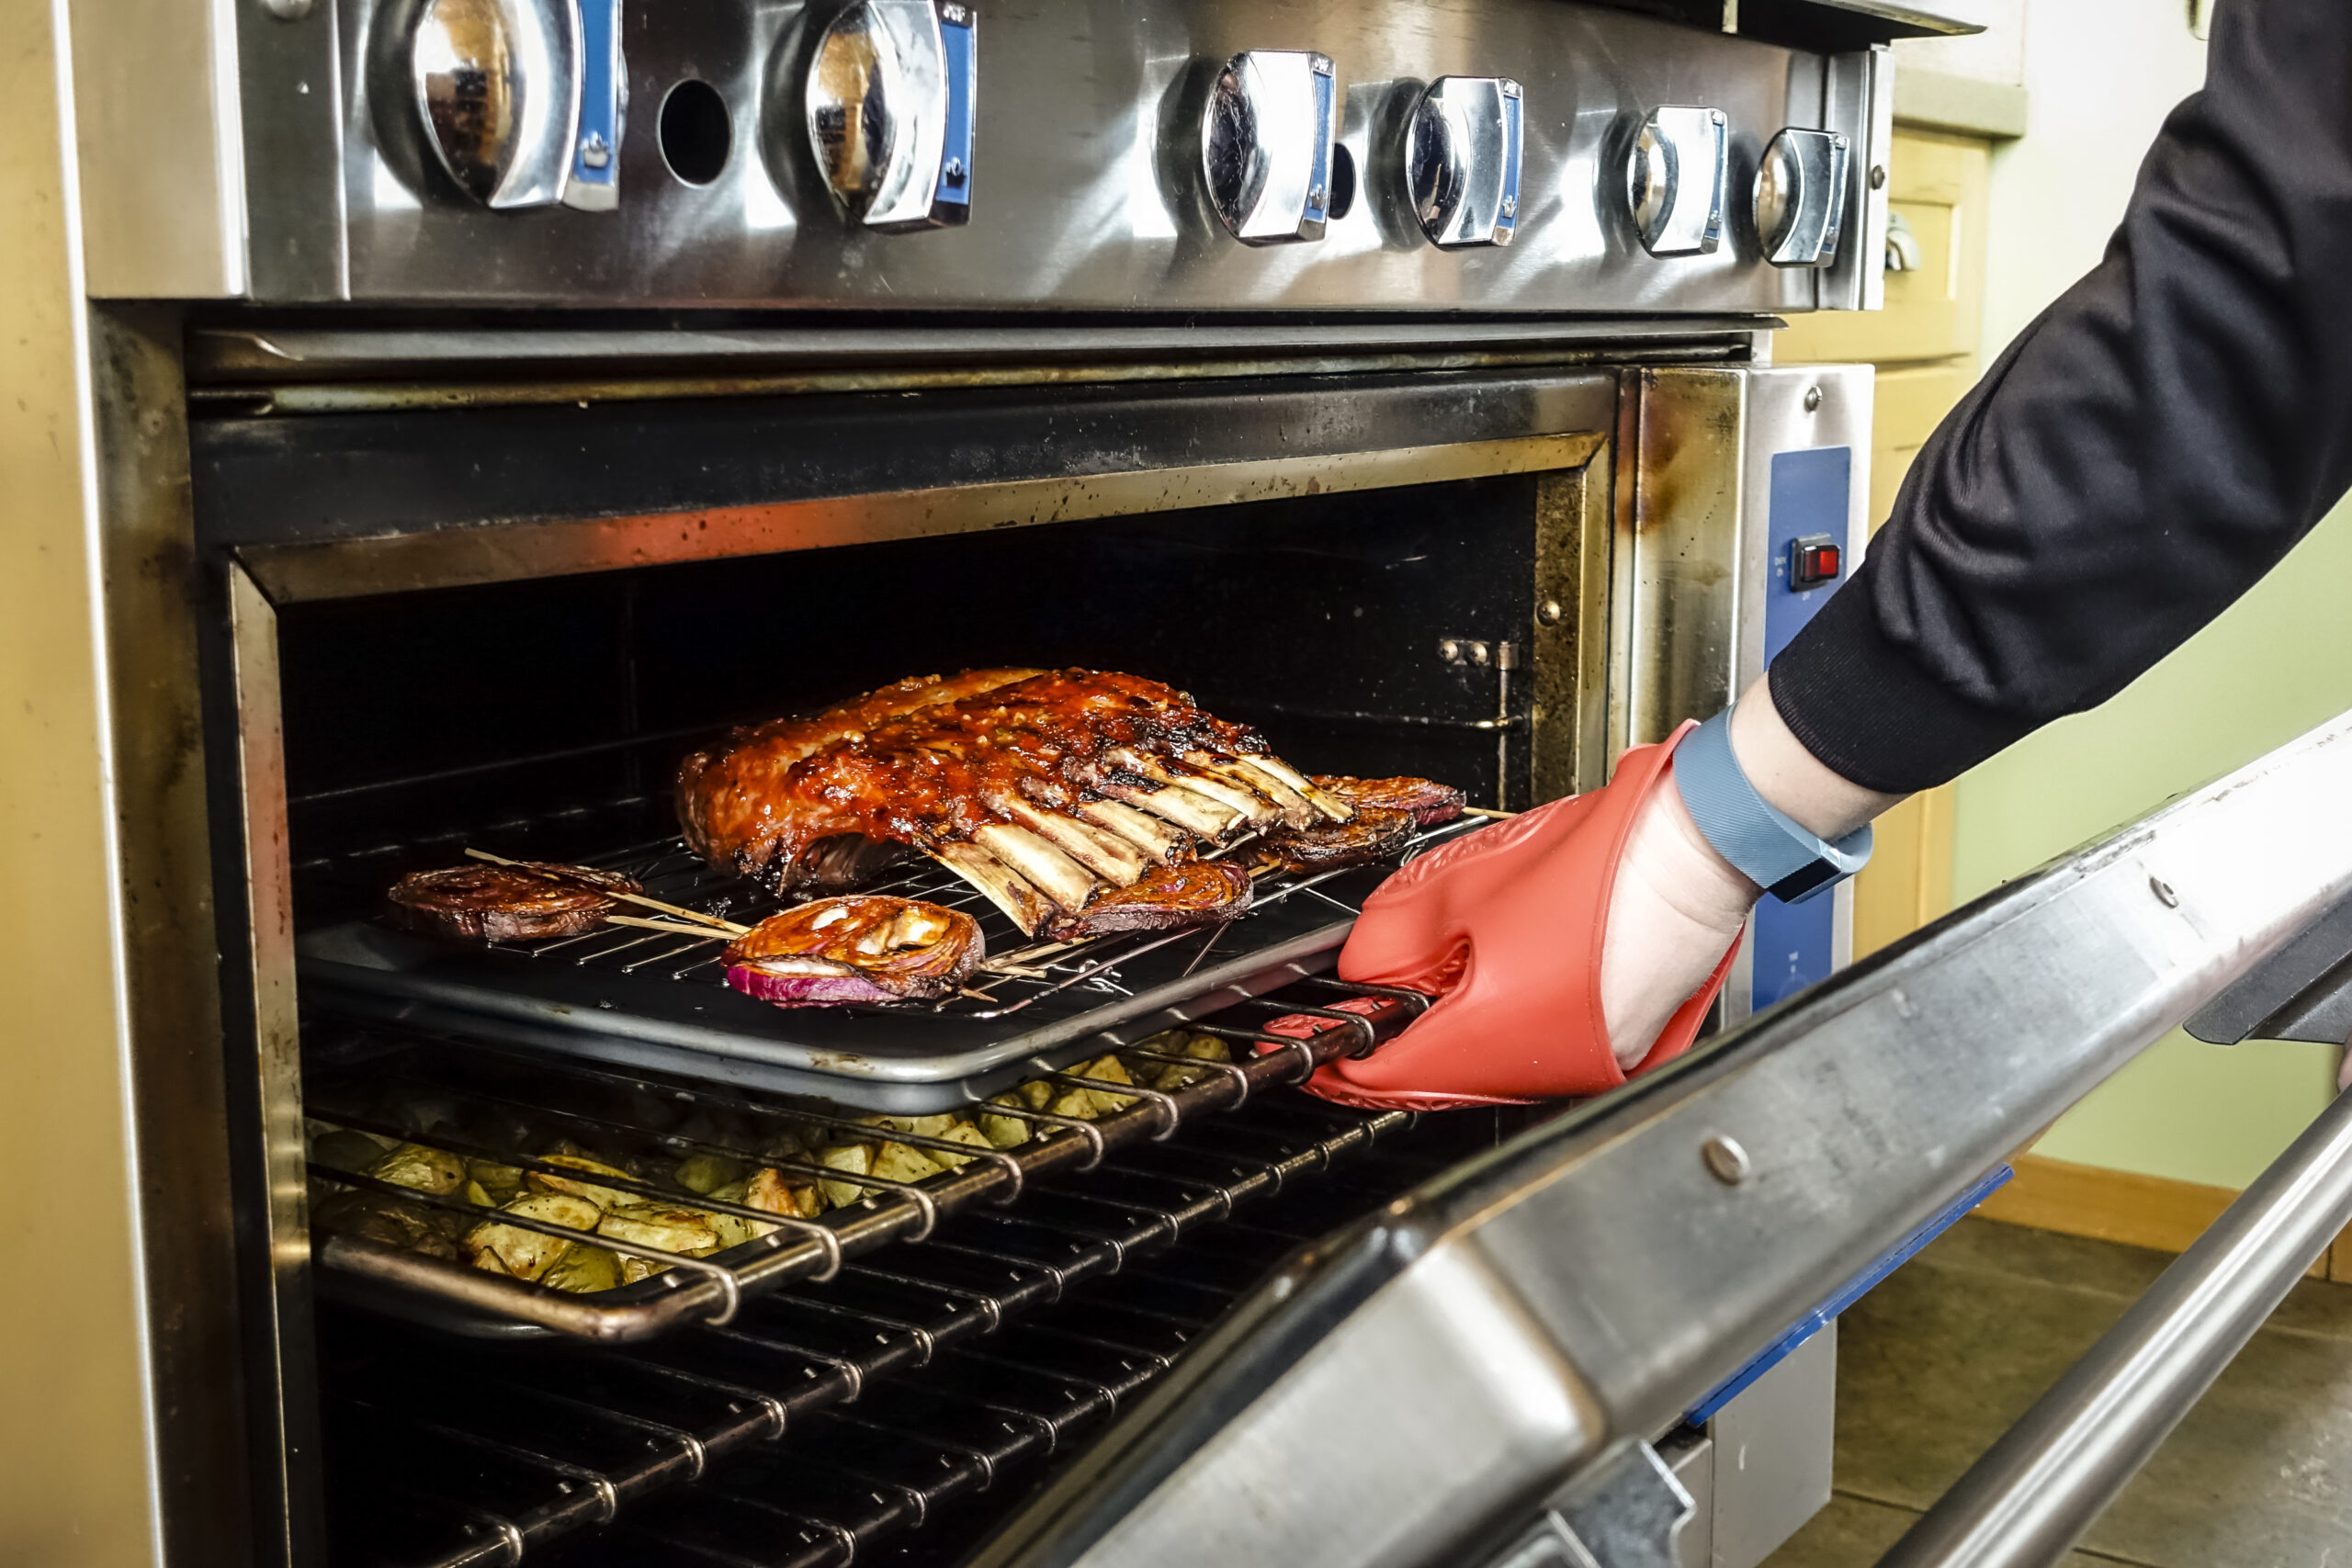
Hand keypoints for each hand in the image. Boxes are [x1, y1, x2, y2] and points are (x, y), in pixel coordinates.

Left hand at [1321, 724, 1743, 1107]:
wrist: (1695, 847)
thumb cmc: (1601, 863)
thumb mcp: (1460, 889)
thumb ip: (1390, 942)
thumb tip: (1361, 975)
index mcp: (1493, 1037)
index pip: (1388, 1076)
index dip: (1338, 1061)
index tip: (1308, 1049)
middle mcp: (1543, 1069)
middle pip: (1438, 1081)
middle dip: (1392, 1050)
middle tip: (1357, 1019)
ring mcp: (1586, 1065)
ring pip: (1488, 1070)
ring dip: (1447, 1040)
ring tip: (1423, 992)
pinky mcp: (1616, 1048)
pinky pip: (1535, 1056)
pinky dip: (1500, 1032)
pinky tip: (1490, 988)